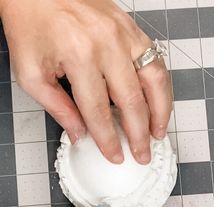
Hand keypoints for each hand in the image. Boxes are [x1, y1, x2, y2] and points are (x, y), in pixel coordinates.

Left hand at [1, 0, 171, 164]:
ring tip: (158, 133)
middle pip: (131, 101)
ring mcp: (123, 34)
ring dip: (159, 112)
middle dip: (138, 135)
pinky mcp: (131, 28)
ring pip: (154, 81)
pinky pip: (156, 60)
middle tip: (142, 153)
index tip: (114, 154)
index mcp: (79, 56)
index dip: (108, 139)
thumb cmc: (30, 22)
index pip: (99, 111)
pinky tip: (159, 102)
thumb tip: (79, 133)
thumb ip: (57, 107)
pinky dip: (161, 86)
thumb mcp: (30, 72)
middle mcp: (107, 44)